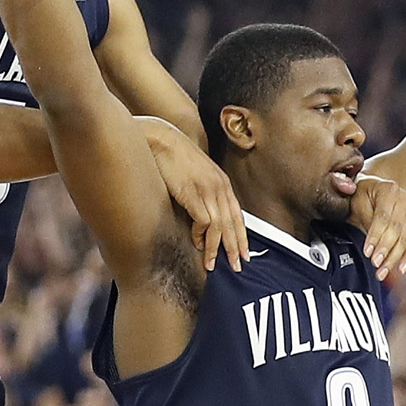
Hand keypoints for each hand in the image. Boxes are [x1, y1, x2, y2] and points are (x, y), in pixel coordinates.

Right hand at [138, 120, 247, 271]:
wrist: (161, 139)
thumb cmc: (173, 158)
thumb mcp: (195, 175)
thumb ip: (202, 193)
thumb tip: (202, 217)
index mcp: (222, 183)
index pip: (237, 214)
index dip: (242, 236)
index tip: (244, 254)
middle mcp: (219, 187)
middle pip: (232, 223)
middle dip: (236, 247)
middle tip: (237, 266)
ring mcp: (207, 190)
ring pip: (220, 226)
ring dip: (216, 248)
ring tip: (212, 265)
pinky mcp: (193, 193)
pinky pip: (203, 221)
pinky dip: (201, 235)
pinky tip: (196, 243)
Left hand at [350, 174, 405, 280]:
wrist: (366, 191)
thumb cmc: (358, 195)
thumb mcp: (354, 200)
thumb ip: (361, 212)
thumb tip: (364, 227)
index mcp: (389, 190)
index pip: (383, 217)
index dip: (376, 236)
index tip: (367, 251)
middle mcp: (403, 200)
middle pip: (397, 229)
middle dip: (386, 249)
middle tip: (375, 263)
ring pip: (405, 239)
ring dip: (394, 258)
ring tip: (382, 272)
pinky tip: (401, 269)